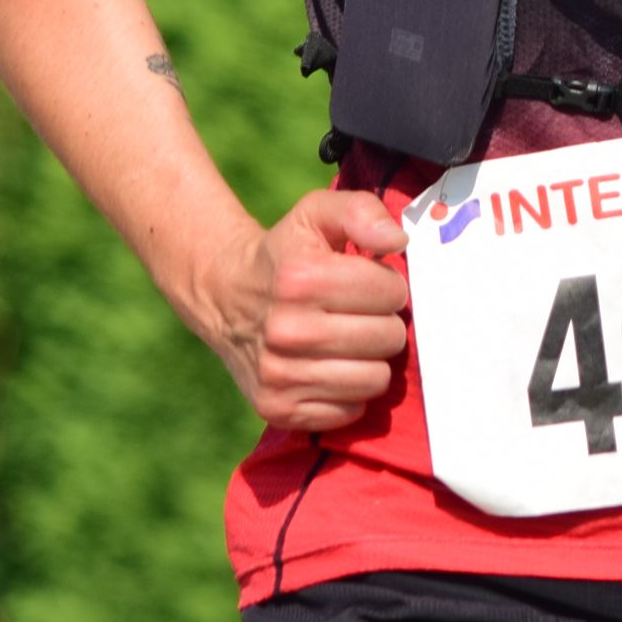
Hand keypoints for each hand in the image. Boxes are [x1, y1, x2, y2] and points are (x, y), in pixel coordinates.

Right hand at [183, 188, 409, 431]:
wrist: (224, 295)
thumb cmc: (286, 253)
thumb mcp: (317, 214)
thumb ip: (361, 212)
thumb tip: (397, 241)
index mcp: (301, 279)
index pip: (391, 293)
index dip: (388, 284)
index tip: (368, 282)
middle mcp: (285, 330)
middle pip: (388, 339)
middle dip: (384, 322)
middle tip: (360, 313)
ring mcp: (278, 375)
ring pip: (374, 379)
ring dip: (370, 358)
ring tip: (349, 339)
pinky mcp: (277, 408)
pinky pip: (350, 410)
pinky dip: (349, 391)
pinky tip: (330, 366)